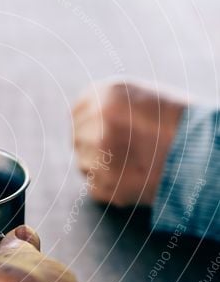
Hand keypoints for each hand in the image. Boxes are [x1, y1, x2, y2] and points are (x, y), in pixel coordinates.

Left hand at [73, 81, 186, 206]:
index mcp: (105, 96)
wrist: (204, 156)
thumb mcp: (141, 97)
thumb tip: (82, 122)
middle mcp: (96, 123)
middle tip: (122, 150)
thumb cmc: (179, 124)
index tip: (102, 130)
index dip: (89, 122)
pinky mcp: (104, 186)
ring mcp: (97, 157)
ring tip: (133, 163)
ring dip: (102, 165)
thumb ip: (107, 104)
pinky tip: (133, 177)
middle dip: (94, 144)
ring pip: (84, 164)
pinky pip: (95, 186)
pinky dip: (111, 185)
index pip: (77, 112)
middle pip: (78, 139)